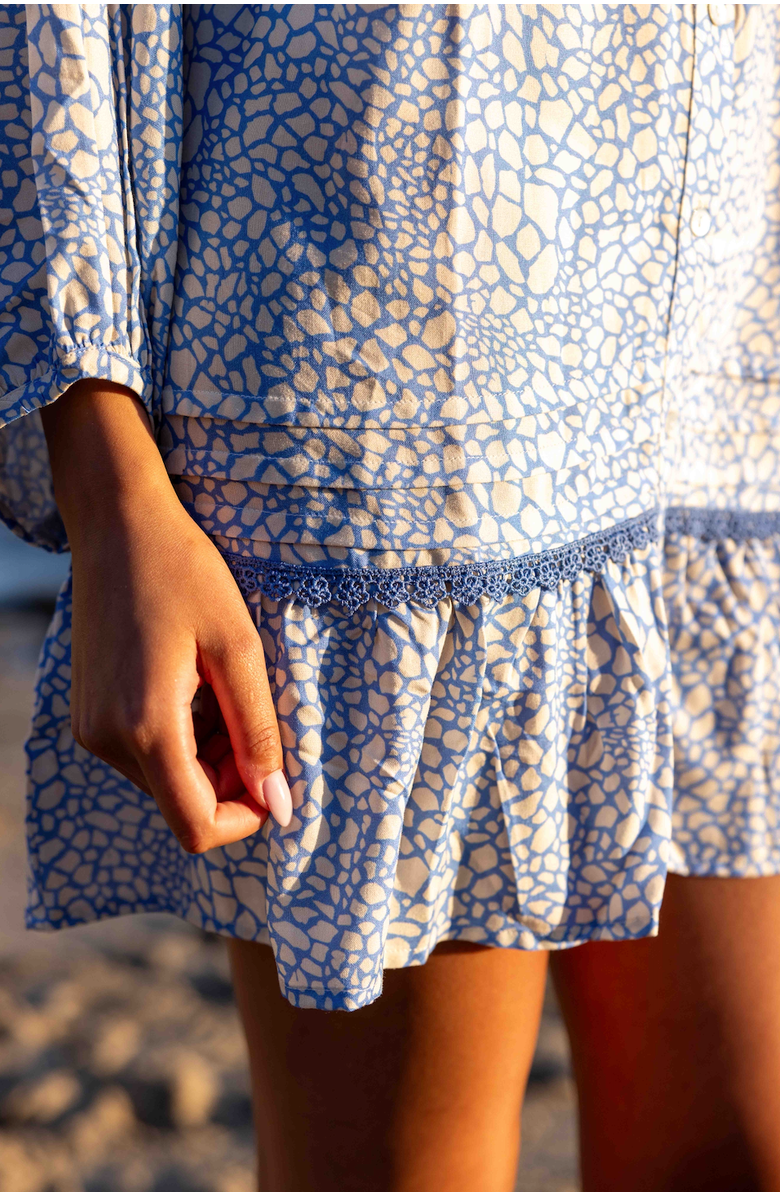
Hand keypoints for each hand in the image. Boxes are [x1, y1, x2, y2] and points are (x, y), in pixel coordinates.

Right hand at [41, 379, 291, 852]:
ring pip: (166, 781)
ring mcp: (93, 729)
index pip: (197, 826)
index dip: (247, 817)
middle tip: (257, 719)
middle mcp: (108, 740)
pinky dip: (183, 740)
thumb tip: (279, 804)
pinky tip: (198, 688)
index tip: (278, 780)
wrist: (117, 524)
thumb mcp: (238, 649)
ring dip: (209, 758)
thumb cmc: (184, 572)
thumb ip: (258, 733)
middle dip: (232, 781)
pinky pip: (146, 754)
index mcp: (146, 727)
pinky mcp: (90, 714)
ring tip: (227, 693)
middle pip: (183, 805)